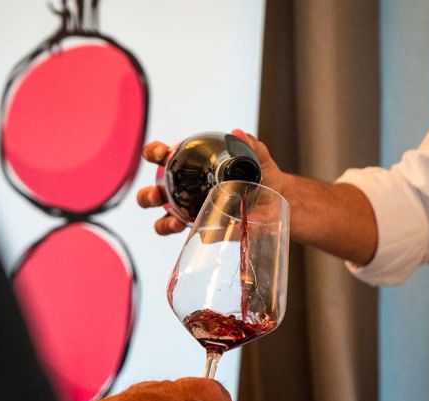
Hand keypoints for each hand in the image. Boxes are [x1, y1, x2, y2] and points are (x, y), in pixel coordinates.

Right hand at [137, 129, 285, 234]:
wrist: (280, 202)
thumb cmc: (264, 177)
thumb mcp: (260, 159)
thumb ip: (251, 145)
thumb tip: (238, 134)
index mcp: (190, 166)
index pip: (162, 157)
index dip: (154, 153)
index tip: (161, 154)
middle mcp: (184, 190)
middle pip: (153, 193)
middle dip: (148, 195)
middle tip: (158, 195)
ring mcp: (190, 213)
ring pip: (163, 219)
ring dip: (163, 222)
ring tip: (175, 222)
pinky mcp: (204, 230)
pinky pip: (189, 237)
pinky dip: (194, 238)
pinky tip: (200, 233)